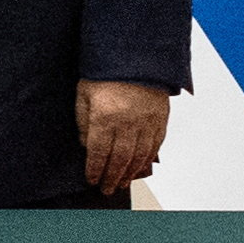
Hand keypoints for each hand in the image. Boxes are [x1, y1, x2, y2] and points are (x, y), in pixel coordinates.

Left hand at [77, 79, 170, 195]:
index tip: (92, 180)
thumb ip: (83, 122)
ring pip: (139, 156)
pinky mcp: (160, 118)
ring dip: (130, 173)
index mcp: (105, 117)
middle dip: (112, 177)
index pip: (99, 153)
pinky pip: (155, 145)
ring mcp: (146, 121)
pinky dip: (147, 159)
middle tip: (106, 189)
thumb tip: (85, 145)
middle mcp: (128, 123)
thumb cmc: (105, 71)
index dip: (95, 170)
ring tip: (122, 182)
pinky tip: (140, 167)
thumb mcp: (84, 94)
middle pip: (119, 159)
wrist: (135, 53)